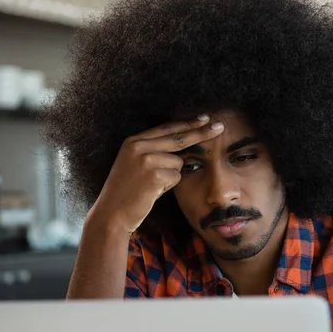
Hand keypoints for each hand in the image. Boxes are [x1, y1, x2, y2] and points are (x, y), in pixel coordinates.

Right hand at [88, 114, 223, 234]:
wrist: (111, 213)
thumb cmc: (126, 191)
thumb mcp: (134, 164)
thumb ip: (153, 151)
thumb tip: (183, 145)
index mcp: (133, 141)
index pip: (166, 128)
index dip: (187, 123)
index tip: (205, 118)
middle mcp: (139, 146)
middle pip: (179, 138)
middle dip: (201, 133)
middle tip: (220, 127)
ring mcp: (146, 160)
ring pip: (179, 163)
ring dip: (171, 176)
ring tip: (151, 186)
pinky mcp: (154, 175)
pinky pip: (177, 177)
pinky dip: (168, 186)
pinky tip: (152, 192)